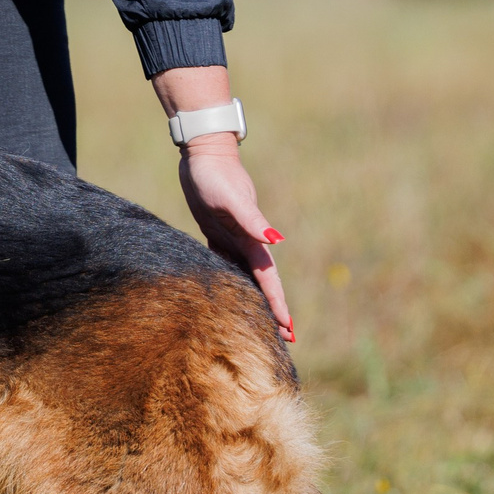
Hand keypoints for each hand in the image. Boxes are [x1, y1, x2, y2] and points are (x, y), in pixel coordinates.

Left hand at [176, 136, 292, 342]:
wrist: (204, 154)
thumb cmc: (216, 176)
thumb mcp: (232, 199)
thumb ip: (253, 220)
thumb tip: (277, 239)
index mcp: (252, 240)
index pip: (269, 281)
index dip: (279, 306)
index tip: (289, 331)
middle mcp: (246, 242)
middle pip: (263, 283)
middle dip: (273, 310)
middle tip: (284, 339)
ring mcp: (232, 237)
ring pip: (246, 276)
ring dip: (254, 298)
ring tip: (258, 322)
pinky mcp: (217, 232)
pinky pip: (226, 263)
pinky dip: (232, 280)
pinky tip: (227, 293)